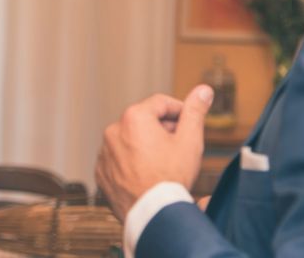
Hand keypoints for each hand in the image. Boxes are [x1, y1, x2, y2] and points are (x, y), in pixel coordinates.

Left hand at [94, 85, 213, 221]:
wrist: (152, 214)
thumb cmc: (171, 178)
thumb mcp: (190, 141)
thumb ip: (195, 112)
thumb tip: (203, 90)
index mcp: (134, 117)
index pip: (160, 103)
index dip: (179, 111)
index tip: (189, 122)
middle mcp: (113, 130)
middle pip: (143, 121)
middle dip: (162, 129)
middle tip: (180, 146)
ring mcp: (104, 151)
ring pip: (130, 140)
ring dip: (145, 145)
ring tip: (163, 164)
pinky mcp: (101, 171)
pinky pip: (118, 159)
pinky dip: (131, 162)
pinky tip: (146, 174)